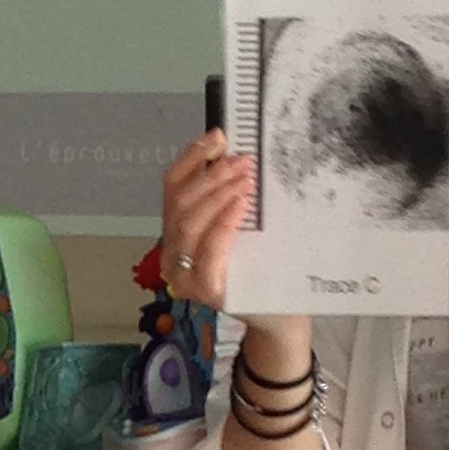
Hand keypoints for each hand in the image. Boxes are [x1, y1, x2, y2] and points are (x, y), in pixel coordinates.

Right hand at [161, 130, 257, 303]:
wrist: (277, 312)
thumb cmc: (258, 266)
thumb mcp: (238, 225)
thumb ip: (226, 197)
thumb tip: (228, 151)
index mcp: (175, 234)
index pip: (171, 186)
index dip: (191, 157)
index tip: (218, 137)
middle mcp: (171, 255)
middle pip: (180, 202)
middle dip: (212, 176)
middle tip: (242, 161)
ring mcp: (183, 276)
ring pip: (190, 223)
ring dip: (218, 194)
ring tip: (244, 179)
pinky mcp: (203, 290)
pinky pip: (209, 247)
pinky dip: (224, 221)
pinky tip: (241, 205)